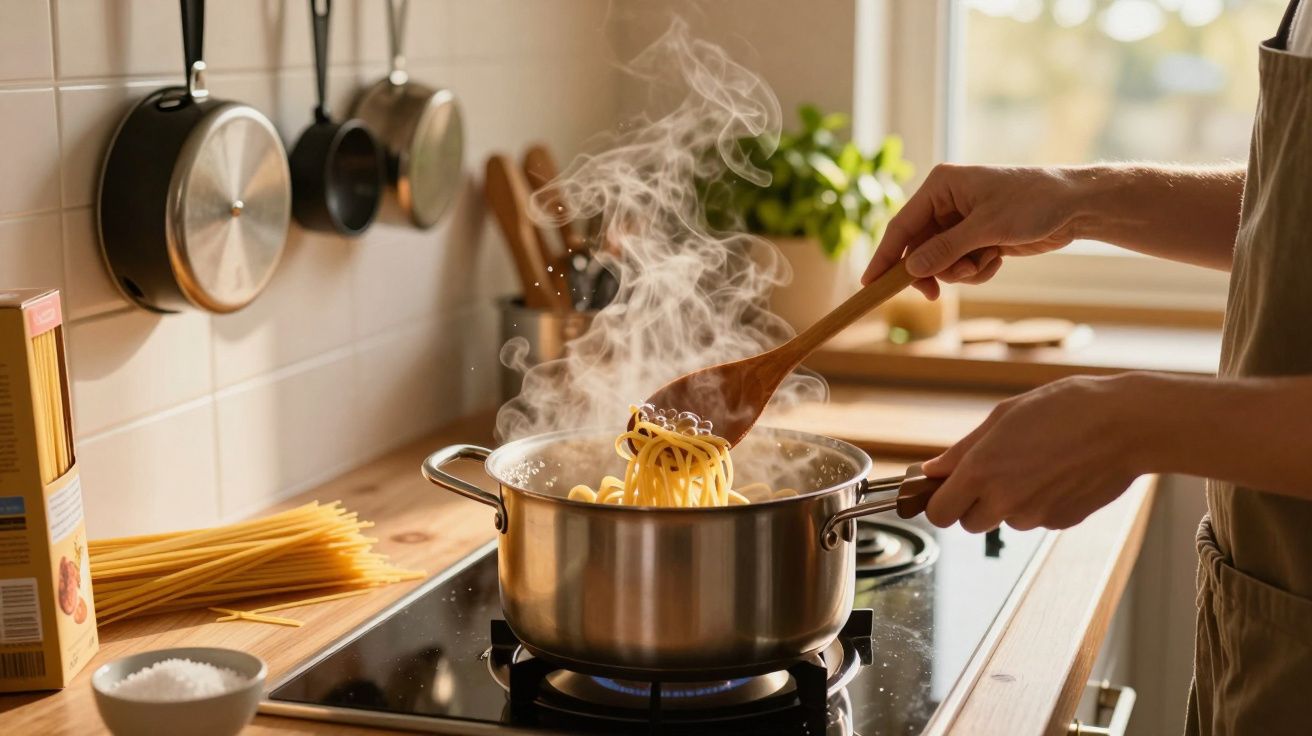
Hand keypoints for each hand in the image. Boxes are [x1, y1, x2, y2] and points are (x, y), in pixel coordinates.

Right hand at [862, 164, 1085, 298]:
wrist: (1076, 205)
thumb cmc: (1034, 203)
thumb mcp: (986, 228)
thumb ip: (945, 250)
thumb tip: (911, 270)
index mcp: (941, 186)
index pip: (901, 226)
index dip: (884, 257)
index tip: (869, 284)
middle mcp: (946, 201)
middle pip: (918, 248)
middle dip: (933, 270)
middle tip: (935, 295)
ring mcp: (962, 220)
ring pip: (940, 261)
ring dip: (960, 271)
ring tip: (985, 262)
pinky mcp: (978, 236)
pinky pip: (961, 264)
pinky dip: (976, 269)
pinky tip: (998, 258)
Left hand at [920, 375, 1143, 531]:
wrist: (1125, 424)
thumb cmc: (1065, 409)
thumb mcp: (1003, 416)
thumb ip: (961, 450)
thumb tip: (932, 471)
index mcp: (982, 471)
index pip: (940, 513)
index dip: (940, 501)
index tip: (946, 490)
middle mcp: (1005, 500)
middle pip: (968, 523)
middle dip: (973, 504)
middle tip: (993, 474)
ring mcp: (1035, 515)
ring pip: (1005, 521)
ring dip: (1009, 502)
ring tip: (1036, 464)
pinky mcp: (1061, 521)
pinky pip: (1036, 518)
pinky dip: (1040, 502)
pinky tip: (1058, 473)